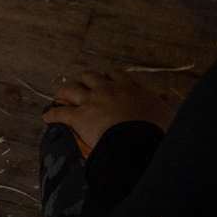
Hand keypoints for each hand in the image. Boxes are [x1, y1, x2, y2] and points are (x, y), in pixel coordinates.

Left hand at [43, 71, 179, 149]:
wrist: (138, 142)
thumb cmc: (155, 129)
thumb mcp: (166, 113)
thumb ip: (164, 102)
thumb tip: (169, 97)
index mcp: (128, 88)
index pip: (116, 75)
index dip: (110, 77)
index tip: (109, 80)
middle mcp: (106, 90)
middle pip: (89, 76)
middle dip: (84, 80)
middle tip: (82, 85)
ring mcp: (90, 102)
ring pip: (70, 89)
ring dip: (64, 92)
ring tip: (60, 95)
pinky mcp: (78, 117)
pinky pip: (59, 113)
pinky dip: (52, 115)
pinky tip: (47, 117)